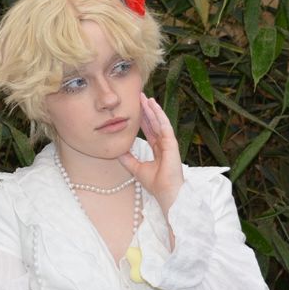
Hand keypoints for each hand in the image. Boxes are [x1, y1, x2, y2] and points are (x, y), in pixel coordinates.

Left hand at [118, 93, 183, 213]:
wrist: (166, 193)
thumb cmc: (155, 184)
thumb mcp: (136, 168)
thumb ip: (128, 159)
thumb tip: (116, 150)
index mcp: (157, 149)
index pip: (149, 129)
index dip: (143, 118)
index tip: (136, 108)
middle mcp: (164, 144)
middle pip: (154, 122)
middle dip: (147, 109)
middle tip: (140, 96)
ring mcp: (169, 143)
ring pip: (159, 121)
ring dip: (152, 109)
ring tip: (146, 97)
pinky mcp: (172, 143)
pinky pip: (165, 126)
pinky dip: (159, 115)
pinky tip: (154, 106)